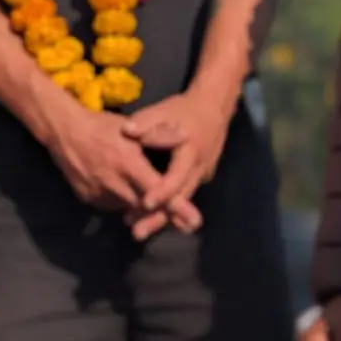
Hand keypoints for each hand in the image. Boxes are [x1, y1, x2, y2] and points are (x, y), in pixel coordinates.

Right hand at [47, 103, 196, 234]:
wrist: (63, 131)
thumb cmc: (101, 126)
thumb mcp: (131, 127)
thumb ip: (159, 135)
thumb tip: (185, 137)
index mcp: (127, 163)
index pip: (158, 189)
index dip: (176, 206)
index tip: (194, 219)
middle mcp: (113, 182)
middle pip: (144, 206)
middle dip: (163, 213)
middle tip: (184, 222)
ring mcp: (98, 192)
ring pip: (128, 208)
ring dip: (140, 206)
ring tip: (146, 195)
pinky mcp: (87, 198)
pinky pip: (111, 205)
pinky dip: (121, 201)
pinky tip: (122, 189)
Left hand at [121, 91, 225, 238]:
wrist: (213, 108)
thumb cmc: (184, 110)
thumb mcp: (164, 111)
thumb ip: (145, 122)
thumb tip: (127, 131)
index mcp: (190, 152)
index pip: (176, 176)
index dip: (161, 191)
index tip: (145, 203)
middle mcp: (199, 168)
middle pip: (180, 198)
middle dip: (159, 216)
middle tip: (137, 232)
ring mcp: (202, 175)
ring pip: (182, 200)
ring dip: (162, 216)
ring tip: (138, 230)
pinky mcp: (199, 177)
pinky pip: (183, 195)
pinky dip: (168, 206)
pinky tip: (149, 215)